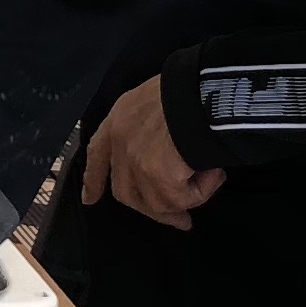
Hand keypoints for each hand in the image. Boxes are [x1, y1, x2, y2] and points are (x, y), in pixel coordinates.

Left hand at [78, 76, 224, 230]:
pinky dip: (202, 191)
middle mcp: (121, 144)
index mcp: (119, 119)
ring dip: (186, 199)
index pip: (97, 153)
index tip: (90, 199)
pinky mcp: (159, 180)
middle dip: (151, 209)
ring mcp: (137, 165)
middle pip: (126, 191)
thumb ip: (151, 125)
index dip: (94, 179)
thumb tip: (170, 150)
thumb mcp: (155, 97)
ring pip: (157, 202)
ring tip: (211, 179)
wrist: (200, 90)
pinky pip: (182, 199)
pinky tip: (215, 174)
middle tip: (181, 219)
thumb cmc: (185, 87)